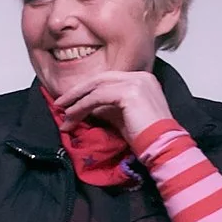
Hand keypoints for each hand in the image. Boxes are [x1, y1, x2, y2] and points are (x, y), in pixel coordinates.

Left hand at [51, 70, 171, 140]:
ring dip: (76, 103)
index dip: (86, 89)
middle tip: (59, 104)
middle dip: (77, 92)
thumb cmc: (144, 135)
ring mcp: (136, 82)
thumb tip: (85, 106)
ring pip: (96, 88)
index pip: (107, 80)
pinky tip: (72, 117)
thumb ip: (106, 107)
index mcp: (141, 79)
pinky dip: (81, 107)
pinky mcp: (129, 92)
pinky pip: (97, 97)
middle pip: (100, 79)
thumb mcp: (121, 116)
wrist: (162, 145)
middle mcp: (140, 76)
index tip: (70, 102)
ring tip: (63, 115)